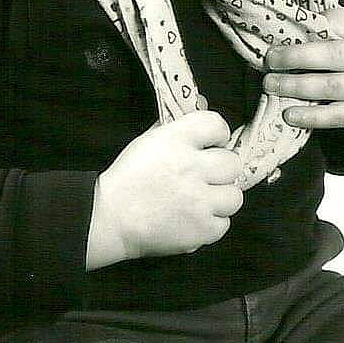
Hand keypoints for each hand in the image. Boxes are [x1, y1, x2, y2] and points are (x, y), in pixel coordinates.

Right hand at [87, 111, 242, 267]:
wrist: (109, 219)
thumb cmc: (127, 180)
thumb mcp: (147, 143)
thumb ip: (177, 130)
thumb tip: (204, 113)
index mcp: (176, 141)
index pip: (216, 125)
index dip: (218, 136)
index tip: (213, 145)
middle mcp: (192, 168)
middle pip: (232, 164)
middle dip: (221, 172)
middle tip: (205, 179)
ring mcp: (199, 201)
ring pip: (234, 196)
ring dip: (220, 200)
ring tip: (201, 203)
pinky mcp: (202, 229)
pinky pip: (224, 224)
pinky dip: (210, 225)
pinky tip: (193, 221)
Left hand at [262, 7, 343, 131]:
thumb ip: (335, 24)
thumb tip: (294, 27)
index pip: (339, 21)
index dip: (311, 26)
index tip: (283, 32)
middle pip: (334, 55)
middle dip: (296, 57)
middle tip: (270, 60)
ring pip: (331, 86)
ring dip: (296, 86)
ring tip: (271, 84)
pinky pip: (336, 116)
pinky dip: (310, 116)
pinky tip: (289, 114)